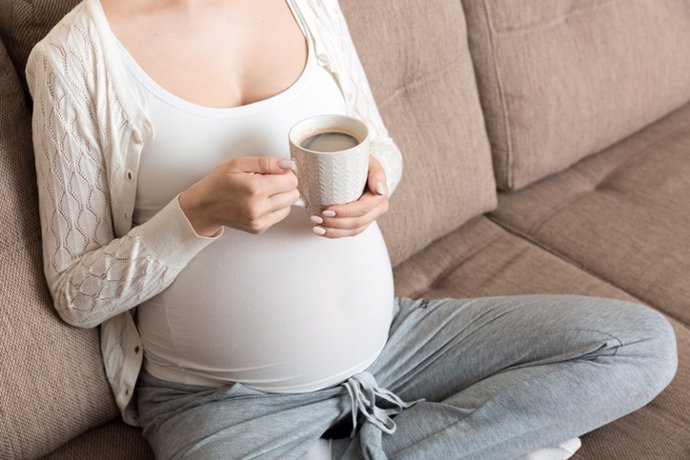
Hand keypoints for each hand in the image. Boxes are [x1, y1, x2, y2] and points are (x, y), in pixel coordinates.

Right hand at [179, 156, 299, 235]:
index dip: (286, 173)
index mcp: (255, 188)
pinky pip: (279, 216)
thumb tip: (287, 165)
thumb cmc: (218, 183)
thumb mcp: (238, 163)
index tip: (277, 171)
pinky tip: (260, 202)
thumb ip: (266, 162)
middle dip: (285, 185)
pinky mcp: (259, 228)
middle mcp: (258, 207)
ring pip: (289, 206)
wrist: (204, 206)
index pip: (291, 181)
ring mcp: (259, 220)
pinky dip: (274, 208)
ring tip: (262, 192)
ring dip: (281, 197)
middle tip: (269, 181)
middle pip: (293, 195)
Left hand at [310, 155, 388, 237]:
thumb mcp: (370, 162)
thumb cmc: (363, 162)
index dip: (344, 212)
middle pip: (356, 223)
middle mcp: (377, 210)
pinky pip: (348, 233)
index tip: (327, 210)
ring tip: (316, 226)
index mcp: (380, 197)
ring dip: (333, 231)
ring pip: (352, 231)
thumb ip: (377, 172)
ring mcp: (369, 218)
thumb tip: (379, 189)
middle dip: (335, 223)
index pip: (362, 209)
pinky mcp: (360, 222)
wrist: (362, 168)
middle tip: (316, 217)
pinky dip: (334, 234)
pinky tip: (321, 231)